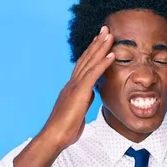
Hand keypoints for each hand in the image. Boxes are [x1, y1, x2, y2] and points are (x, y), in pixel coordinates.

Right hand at [39, 26, 114, 150]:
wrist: (54, 137)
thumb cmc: (65, 130)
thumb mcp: (77, 112)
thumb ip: (83, 101)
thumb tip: (89, 96)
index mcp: (73, 88)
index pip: (84, 66)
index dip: (92, 53)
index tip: (100, 42)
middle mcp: (72, 83)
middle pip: (86, 59)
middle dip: (96, 43)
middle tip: (105, 30)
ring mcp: (75, 87)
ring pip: (89, 62)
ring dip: (100, 47)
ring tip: (109, 35)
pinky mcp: (79, 93)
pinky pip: (93, 75)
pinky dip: (102, 63)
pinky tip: (112, 54)